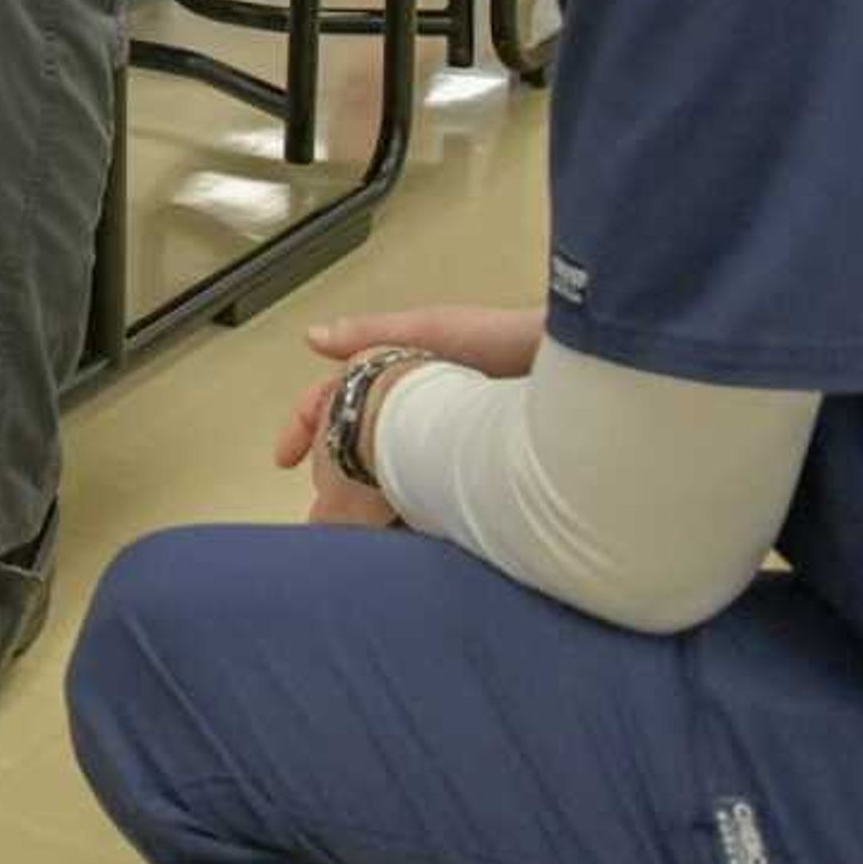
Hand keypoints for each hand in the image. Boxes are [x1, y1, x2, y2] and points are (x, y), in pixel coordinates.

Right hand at [272, 306, 541, 529]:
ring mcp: (441, 439)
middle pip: (356, 444)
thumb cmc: (506, 342)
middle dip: (332, 477)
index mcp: (399, 375)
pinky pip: (426, 493)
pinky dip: (408, 510)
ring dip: (366, 499)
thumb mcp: (434, 331)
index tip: (285, 462)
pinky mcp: (470, 467)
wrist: (577, 372)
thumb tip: (313, 337)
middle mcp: (414, 409)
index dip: (304, 428)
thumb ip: (375, 333)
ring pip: (387, 473)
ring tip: (353, 532)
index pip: (335, 401)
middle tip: (319, 514)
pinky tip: (402, 532)